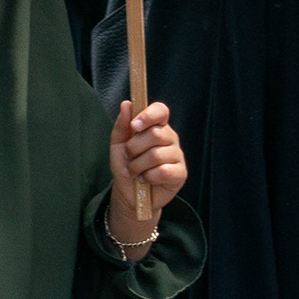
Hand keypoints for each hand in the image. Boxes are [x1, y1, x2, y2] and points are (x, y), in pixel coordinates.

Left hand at [108, 99, 184, 253]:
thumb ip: (122, 124)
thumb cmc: (125, 165)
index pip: (161, 110)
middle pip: (155, 134)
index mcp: (156, 126)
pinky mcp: (180, 173)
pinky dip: (148, 177)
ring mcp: (177, 155)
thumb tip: (126, 104)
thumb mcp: (118, 144)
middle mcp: (170, 138)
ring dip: (138, 165)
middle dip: (134, 148)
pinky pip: (163, 171)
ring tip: (134, 171)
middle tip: (129, 157)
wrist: (128, 193)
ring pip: (157, 155)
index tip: (134, 126)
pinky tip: (145, 179)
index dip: (148, 115)